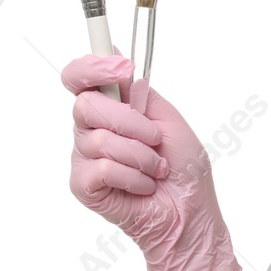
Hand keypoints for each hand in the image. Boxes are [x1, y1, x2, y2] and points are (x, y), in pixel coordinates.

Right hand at [61, 48, 244, 270]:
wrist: (191, 213)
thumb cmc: (183, 171)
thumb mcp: (170, 120)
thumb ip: (140, 91)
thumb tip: (116, 56)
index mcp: (111, 109)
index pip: (79, 77)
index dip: (91, 67)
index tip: (120, 68)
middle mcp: (92, 129)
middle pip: (86, 104)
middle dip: (131, 123)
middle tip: (155, 141)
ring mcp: (84, 157)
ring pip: (99, 138)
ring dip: (140, 155)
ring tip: (155, 170)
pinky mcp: (83, 185)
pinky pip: (103, 168)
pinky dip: (134, 177)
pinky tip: (144, 187)